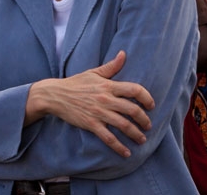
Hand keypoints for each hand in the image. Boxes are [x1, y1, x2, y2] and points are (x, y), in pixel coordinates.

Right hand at [39, 51, 154, 156]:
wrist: (55, 95)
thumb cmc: (75, 83)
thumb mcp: (93, 72)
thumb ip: (111, 66)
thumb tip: (123, 54)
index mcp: (108, 85)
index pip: (134, 89)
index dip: (146, 97)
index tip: (151, 105)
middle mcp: (106, 99)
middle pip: (133, 110)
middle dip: (144, 120)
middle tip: (148, 126)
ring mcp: (98, 112)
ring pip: (124, 125)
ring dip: (136, 134)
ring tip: (142, 139)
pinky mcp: (91, 124)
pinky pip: (108, 138)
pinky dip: (119, 147)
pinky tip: (126, 152)